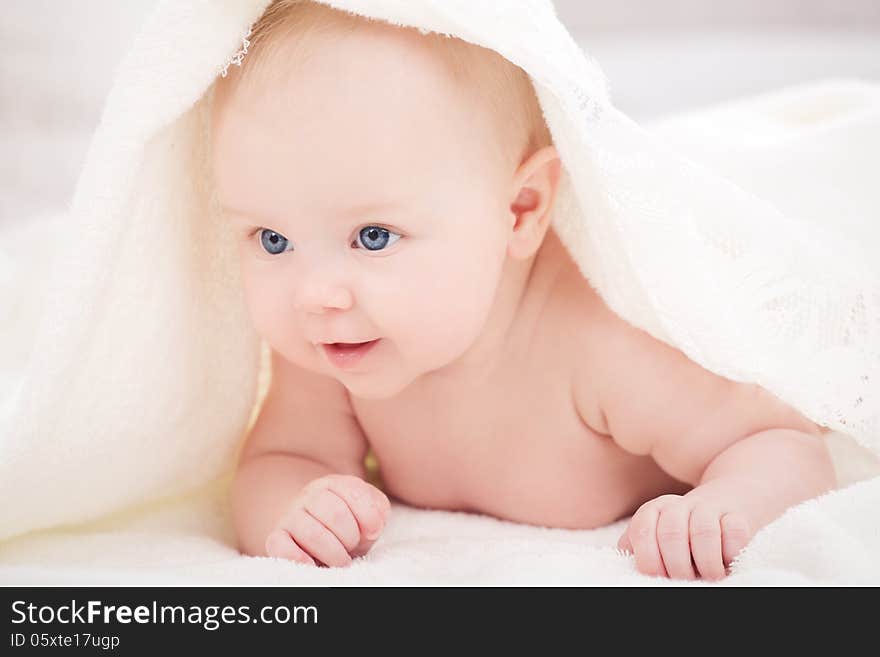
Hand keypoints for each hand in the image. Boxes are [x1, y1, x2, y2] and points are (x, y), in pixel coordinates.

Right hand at [264, 474, 390, 566]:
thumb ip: (377, 509)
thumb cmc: (348, 525)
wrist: (314, 531)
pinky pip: (281, 546)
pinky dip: (300, 559)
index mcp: (334, 483)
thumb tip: (373, 527)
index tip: (373, 532)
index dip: (369, 516)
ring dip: (333, 553)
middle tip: (352, 548)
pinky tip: (314, 565)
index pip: (354, 491)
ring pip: (312, 533)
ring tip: (341, 561)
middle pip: (335, 514)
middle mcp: (310, 496)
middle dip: (350, 537)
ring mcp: (291, 516)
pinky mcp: (276, 538)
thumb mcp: (367, 513)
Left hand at [616, 494, 751, 579]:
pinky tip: (728, 560)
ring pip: (703, 532)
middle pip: (671, 533)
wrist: (727, 500)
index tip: (659, 577)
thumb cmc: (685, 532)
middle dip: (677, 566)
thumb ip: (638, 547)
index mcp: (654, 510)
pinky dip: (731, 552)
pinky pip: (734, 531)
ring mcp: (709, 507)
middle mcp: (679, 505)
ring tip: (710, 577)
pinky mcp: (737, 514)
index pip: (642, 531)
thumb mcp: (656, 535)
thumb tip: (624, 564)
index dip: (649, 560)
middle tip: (686, 580)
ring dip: (707, 563)